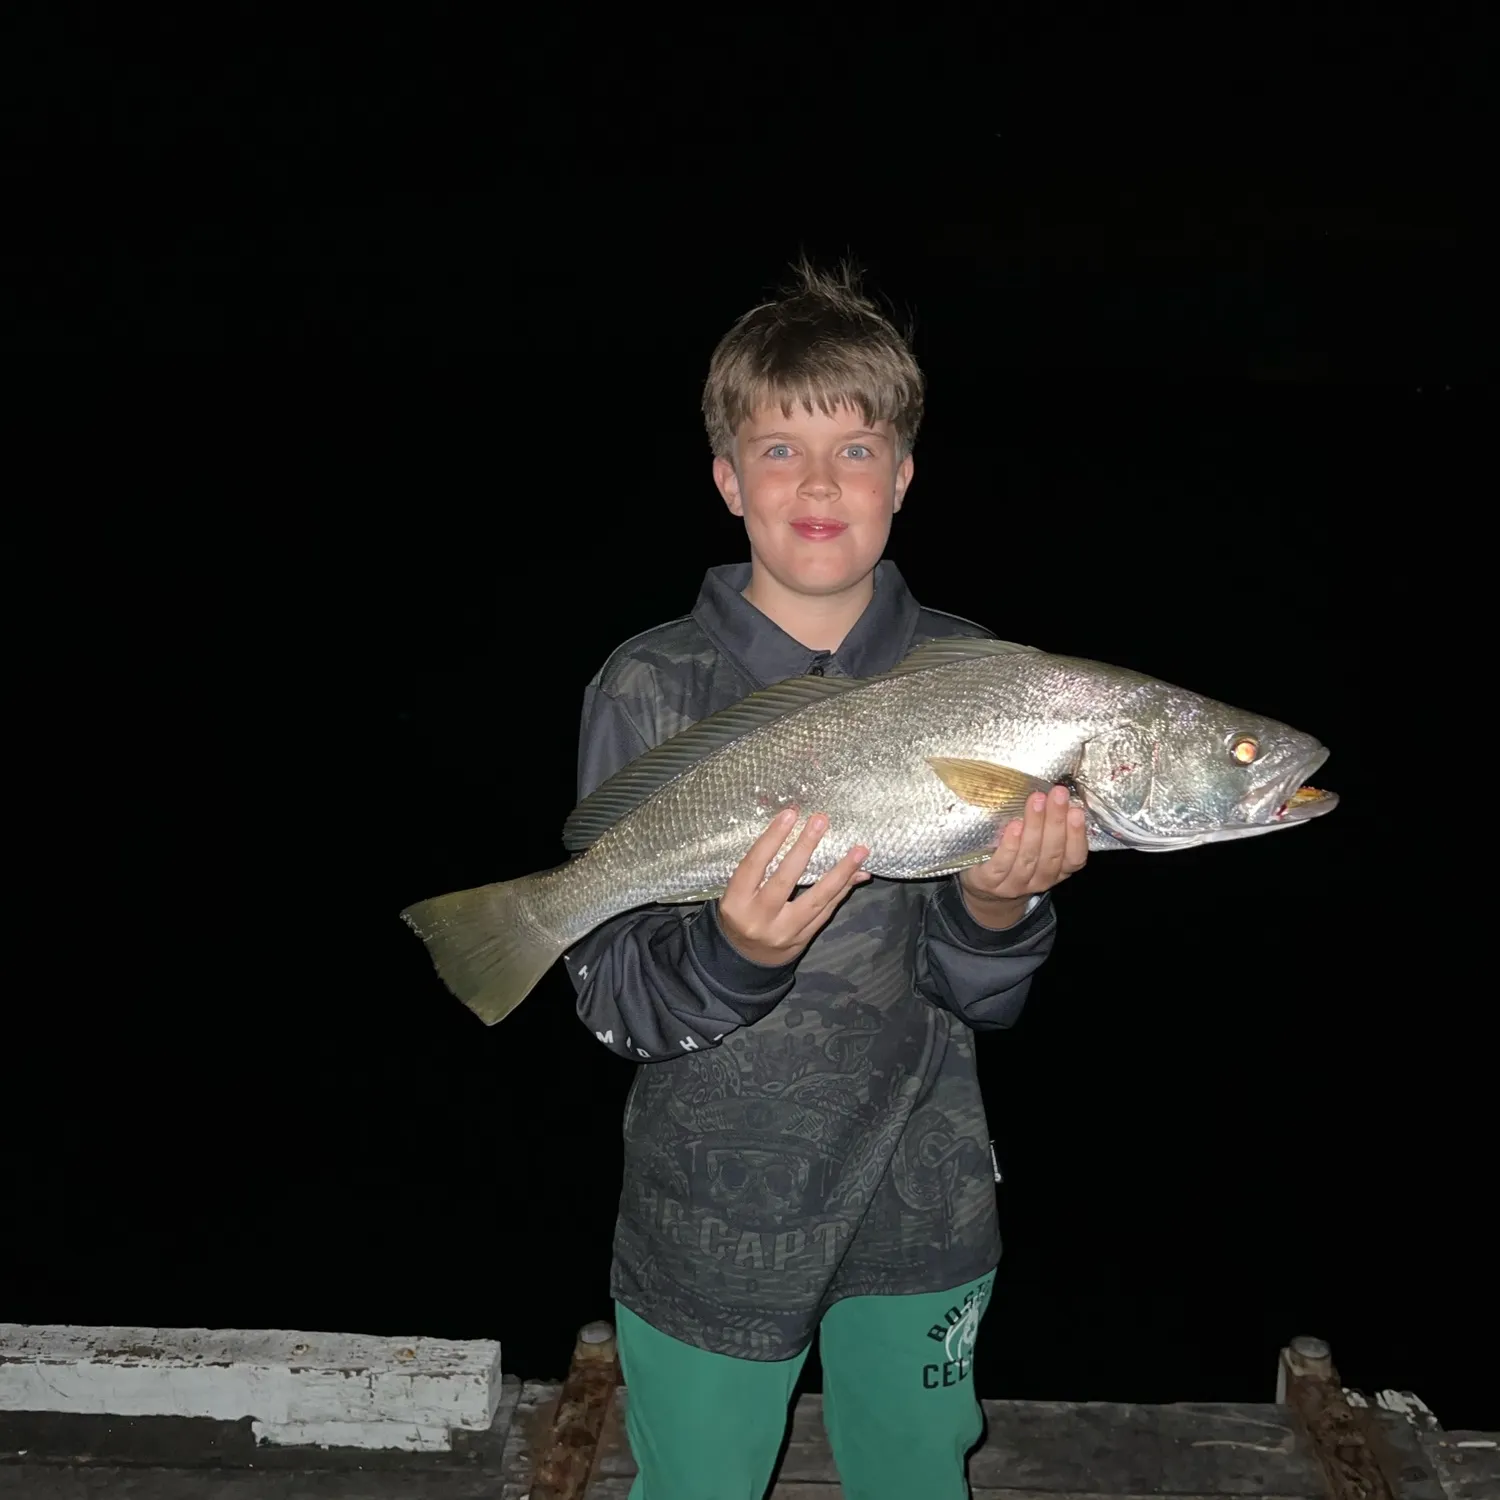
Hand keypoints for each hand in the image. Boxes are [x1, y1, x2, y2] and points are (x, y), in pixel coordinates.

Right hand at [716, 807, 870, 965]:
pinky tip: (856, 874)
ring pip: (816, 899)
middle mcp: (759, 918)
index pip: (754, 865)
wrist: (746, 959)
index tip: (790, 814)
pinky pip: (826, 912)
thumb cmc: (742, 913)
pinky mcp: (803, 940)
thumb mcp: (737, 891)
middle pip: (785, 879)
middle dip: (805, 847)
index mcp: (736, 902)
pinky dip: (842, 890)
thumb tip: (792, 828)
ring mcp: (783, 932)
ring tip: (859, 850)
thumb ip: (758, 866)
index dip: (772, 838)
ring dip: (841, 872)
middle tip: (821, 821)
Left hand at [958, 785, 1087, 928]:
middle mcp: (1040, 880)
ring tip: (1037, 800)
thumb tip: (1058, 792)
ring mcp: (1015, 884)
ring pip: (1029, 857)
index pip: (1075, 858)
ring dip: (1035, 827)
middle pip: (1052, 853)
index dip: (1077, 836)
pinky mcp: (990, 881)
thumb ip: (1049, 826)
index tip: (1076, 810)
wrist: (985, 887)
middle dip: (1056, 821)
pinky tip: (1014, 826)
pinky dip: (1010, 845)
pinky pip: (1001, 865)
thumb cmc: (1017, 855)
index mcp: (1058, 870)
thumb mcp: (1038, 845)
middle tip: (1057, 794)